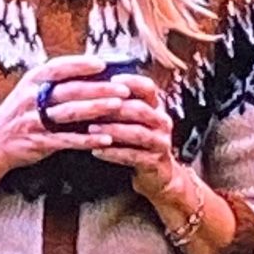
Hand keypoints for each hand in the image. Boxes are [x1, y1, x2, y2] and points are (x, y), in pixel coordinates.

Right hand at [0, 55, 118, 178]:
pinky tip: (106, 140)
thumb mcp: (32, 91)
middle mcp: (31, 97)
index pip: (58, 67)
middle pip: (70, 90)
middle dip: (99, 88)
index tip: (103, 63)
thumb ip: (57, 82)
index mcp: (32, 81)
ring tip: (119, 107)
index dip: (81, 64)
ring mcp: (34, 120)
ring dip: (96, 109)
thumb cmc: (21, 114)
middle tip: (125, 88)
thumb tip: (96, 70)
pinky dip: (87, 139)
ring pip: (69, 113)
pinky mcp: (38, 141)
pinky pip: (66, 140)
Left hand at [79, 72, 180, 201]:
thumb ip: (120, 105)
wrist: (158, 175)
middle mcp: (162, 122)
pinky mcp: (155, 162)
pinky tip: (97, 151)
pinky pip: (133, 156)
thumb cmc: (137, 143)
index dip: (132, 82)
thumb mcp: (134, 121)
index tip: (112, 79)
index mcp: (157, 107)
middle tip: (92, 108)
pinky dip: (113, 153)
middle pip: (141, 109)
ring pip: (137, 133)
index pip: (148, 88)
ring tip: (91, 129)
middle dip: (115, 108)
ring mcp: (161, 143)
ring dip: (113, 130)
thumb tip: (92, 87)